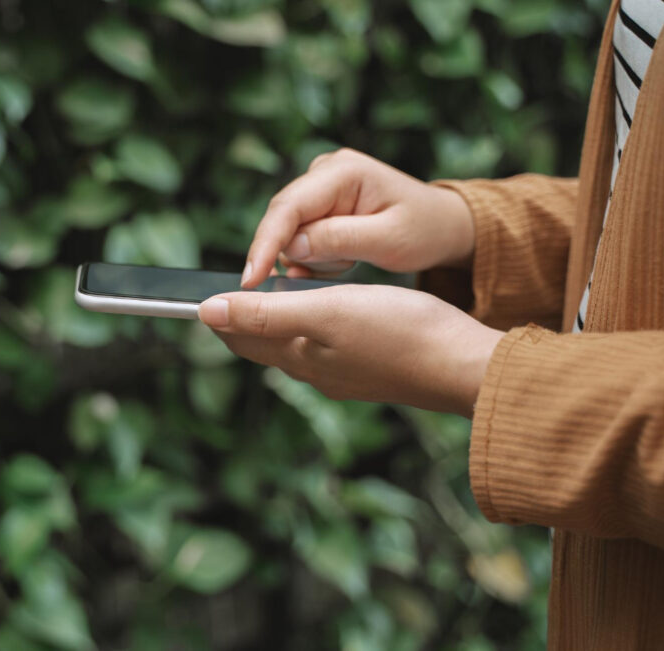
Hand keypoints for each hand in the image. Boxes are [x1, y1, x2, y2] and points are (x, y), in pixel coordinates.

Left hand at [198, 285, 503, 416]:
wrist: (465, 366)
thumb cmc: (400, 331)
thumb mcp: (326, 312)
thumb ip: (265, 313)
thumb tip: (206, 312)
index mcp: (298, 357)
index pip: (239, 336)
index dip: (217, 314)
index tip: (198, 292)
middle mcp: (315, 371)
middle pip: (262, 343)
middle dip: (241, 318)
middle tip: (228, 289)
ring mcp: (344, 373)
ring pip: (294, 344)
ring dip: (275, 320)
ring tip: (270, 293)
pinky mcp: (370, 368)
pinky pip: (325, 346)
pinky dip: (310, 325)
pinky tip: (324, 310)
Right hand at [241, 148, 474, 287]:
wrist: (441, 224)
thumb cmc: (423, 230)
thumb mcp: (389, 240)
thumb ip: (338, 240)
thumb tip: (289, 248)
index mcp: (343, 171)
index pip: (288, 207)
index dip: (265, 244)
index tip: (250, 281)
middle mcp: (324, 171)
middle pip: (282, 220)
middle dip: (298, 255)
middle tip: (336, 271)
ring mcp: (318, 187)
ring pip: (289, 234)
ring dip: (314, 258)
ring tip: (352, 261)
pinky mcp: (317, 205)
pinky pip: (299, 239)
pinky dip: (317, 257)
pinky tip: (344, 260)